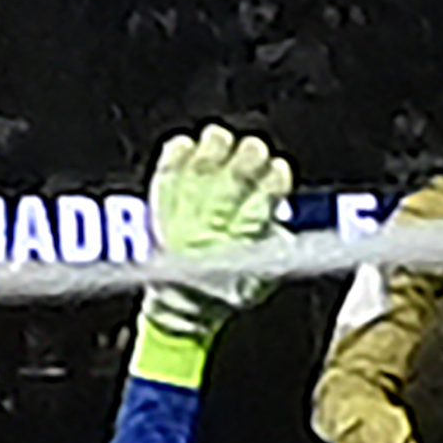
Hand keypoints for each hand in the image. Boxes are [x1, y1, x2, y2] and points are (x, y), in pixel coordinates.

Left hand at [141, 124, 295, 342]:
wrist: (180, 306)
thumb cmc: (225, 290)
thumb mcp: (260, 280)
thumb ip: (273, 247)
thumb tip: (282, 216)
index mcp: (237, 246)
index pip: (258, 208)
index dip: (271, 185)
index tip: (279, 168)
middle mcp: (207, 230)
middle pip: (227, 187)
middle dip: (243, 163)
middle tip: (255, 147)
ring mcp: (181, 218)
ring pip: (195, 178)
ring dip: (209, 154)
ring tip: (218, 136)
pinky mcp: (160, 212)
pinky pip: (164, 180)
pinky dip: (174, 159)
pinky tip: (185, 143)